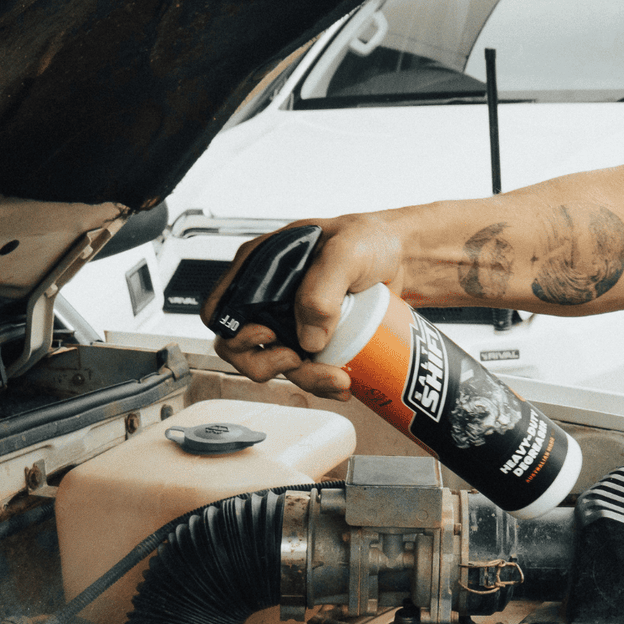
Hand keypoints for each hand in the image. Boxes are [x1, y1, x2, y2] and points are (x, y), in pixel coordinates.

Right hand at [202, 212, 407, 400]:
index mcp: (260, 268)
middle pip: (241, 348)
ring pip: (276, 366)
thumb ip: (322, 287)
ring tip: (335, 376)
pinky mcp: (312, 342)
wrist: (402, 259)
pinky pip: (304, 373)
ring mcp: (290, 324)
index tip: (267, 335)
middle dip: (267, 364)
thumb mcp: (346, 251)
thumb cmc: (371, 239)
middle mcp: (269, 299)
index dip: (232, 332)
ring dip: (303, 379)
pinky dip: (321, 385)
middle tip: (297, 359)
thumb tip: (308, 338)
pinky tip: (342, 382)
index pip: (221, 309)